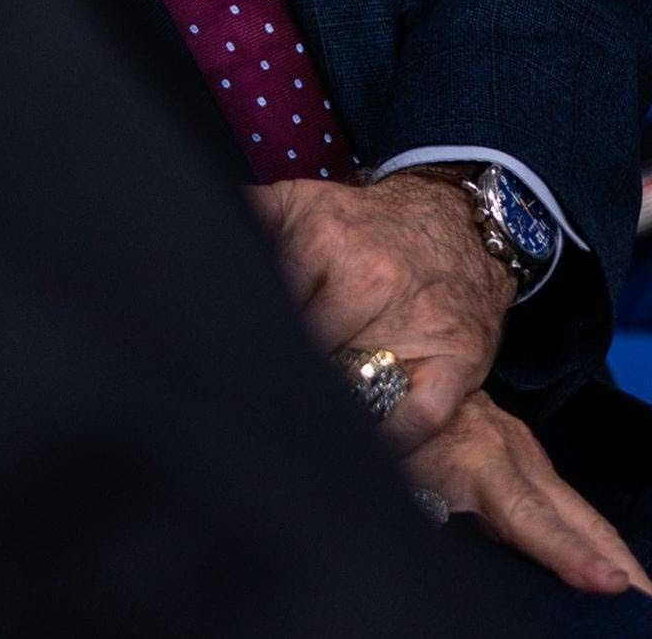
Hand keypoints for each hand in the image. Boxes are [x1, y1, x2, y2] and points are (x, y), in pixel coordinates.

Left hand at [250, 169, 510, 448]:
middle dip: (284, 378)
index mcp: (323, 242)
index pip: (269, 309)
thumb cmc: (366, 226)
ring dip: (331, 417)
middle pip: (306, 356)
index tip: (223, 369)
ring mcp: (417, 322)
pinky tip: (362, 449)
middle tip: (261, 402)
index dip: (249, 341)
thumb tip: (193, 222)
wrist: (458, 223)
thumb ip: (248, 215)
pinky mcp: (457, 360)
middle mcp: (370, 279)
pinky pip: (416, 418)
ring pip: (356, 392)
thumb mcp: (301, 202)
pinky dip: (389, 442)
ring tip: (307, 427)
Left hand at [407, 391, 651, 612]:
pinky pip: (576, 514)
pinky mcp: (533, 465)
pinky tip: (626, 585)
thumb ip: (417, 499)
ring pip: (590, 521)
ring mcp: (530, 459)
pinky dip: (605, 550)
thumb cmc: (386, 426)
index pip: (530, 518)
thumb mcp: (390, 465)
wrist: (398, 369)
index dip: (570, 554)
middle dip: (632, 575)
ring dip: (629, 569)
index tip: (612, 584)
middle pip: (586, 525)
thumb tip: (433, 529)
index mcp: (477, 460)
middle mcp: (516, 457)